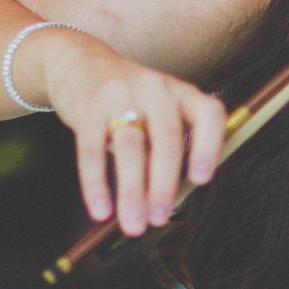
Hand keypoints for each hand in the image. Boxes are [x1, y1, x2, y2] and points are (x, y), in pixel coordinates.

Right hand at [40, 37, 227, 235]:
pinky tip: (100, 210)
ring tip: (133, 225)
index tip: (202, 180)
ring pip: (131, 148)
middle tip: (159, 220)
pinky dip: (96, 184)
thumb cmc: (129, 100)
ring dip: (132, 192)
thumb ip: (169, 146)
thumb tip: (172, 203)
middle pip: (167, 140)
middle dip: (163, 185)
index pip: (209, 114)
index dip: (209, 146)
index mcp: (182, 92)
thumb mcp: (158, 110)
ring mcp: (121, 95)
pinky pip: (91, 151)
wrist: (79, 63)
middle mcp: (156, 89)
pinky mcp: (87, 107)